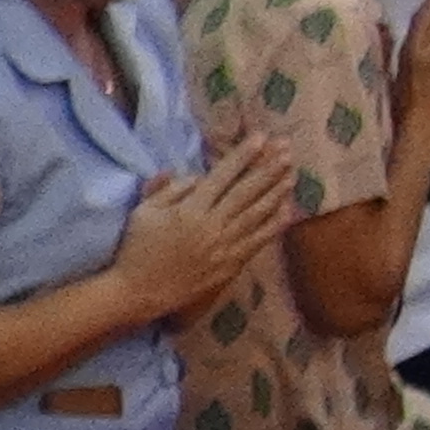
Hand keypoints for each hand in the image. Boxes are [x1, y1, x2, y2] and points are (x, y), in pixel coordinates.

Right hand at [110, 141, 300, 318]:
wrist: (140, 292)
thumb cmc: (137, 248)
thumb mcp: (143, 211)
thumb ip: (168, 189)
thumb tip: (194, 176)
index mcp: (190, 210)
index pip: (222, 176)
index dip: (243, 156)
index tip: (261, 138)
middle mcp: (212, 226)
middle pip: (246, 192)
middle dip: (268, 169)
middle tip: (287, 150)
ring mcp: (225, 247)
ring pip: (257, 214)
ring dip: (276, 193)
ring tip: (292, 174)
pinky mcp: (231, 265)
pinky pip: (257, 241)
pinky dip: (274, 225)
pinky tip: (287, 210)